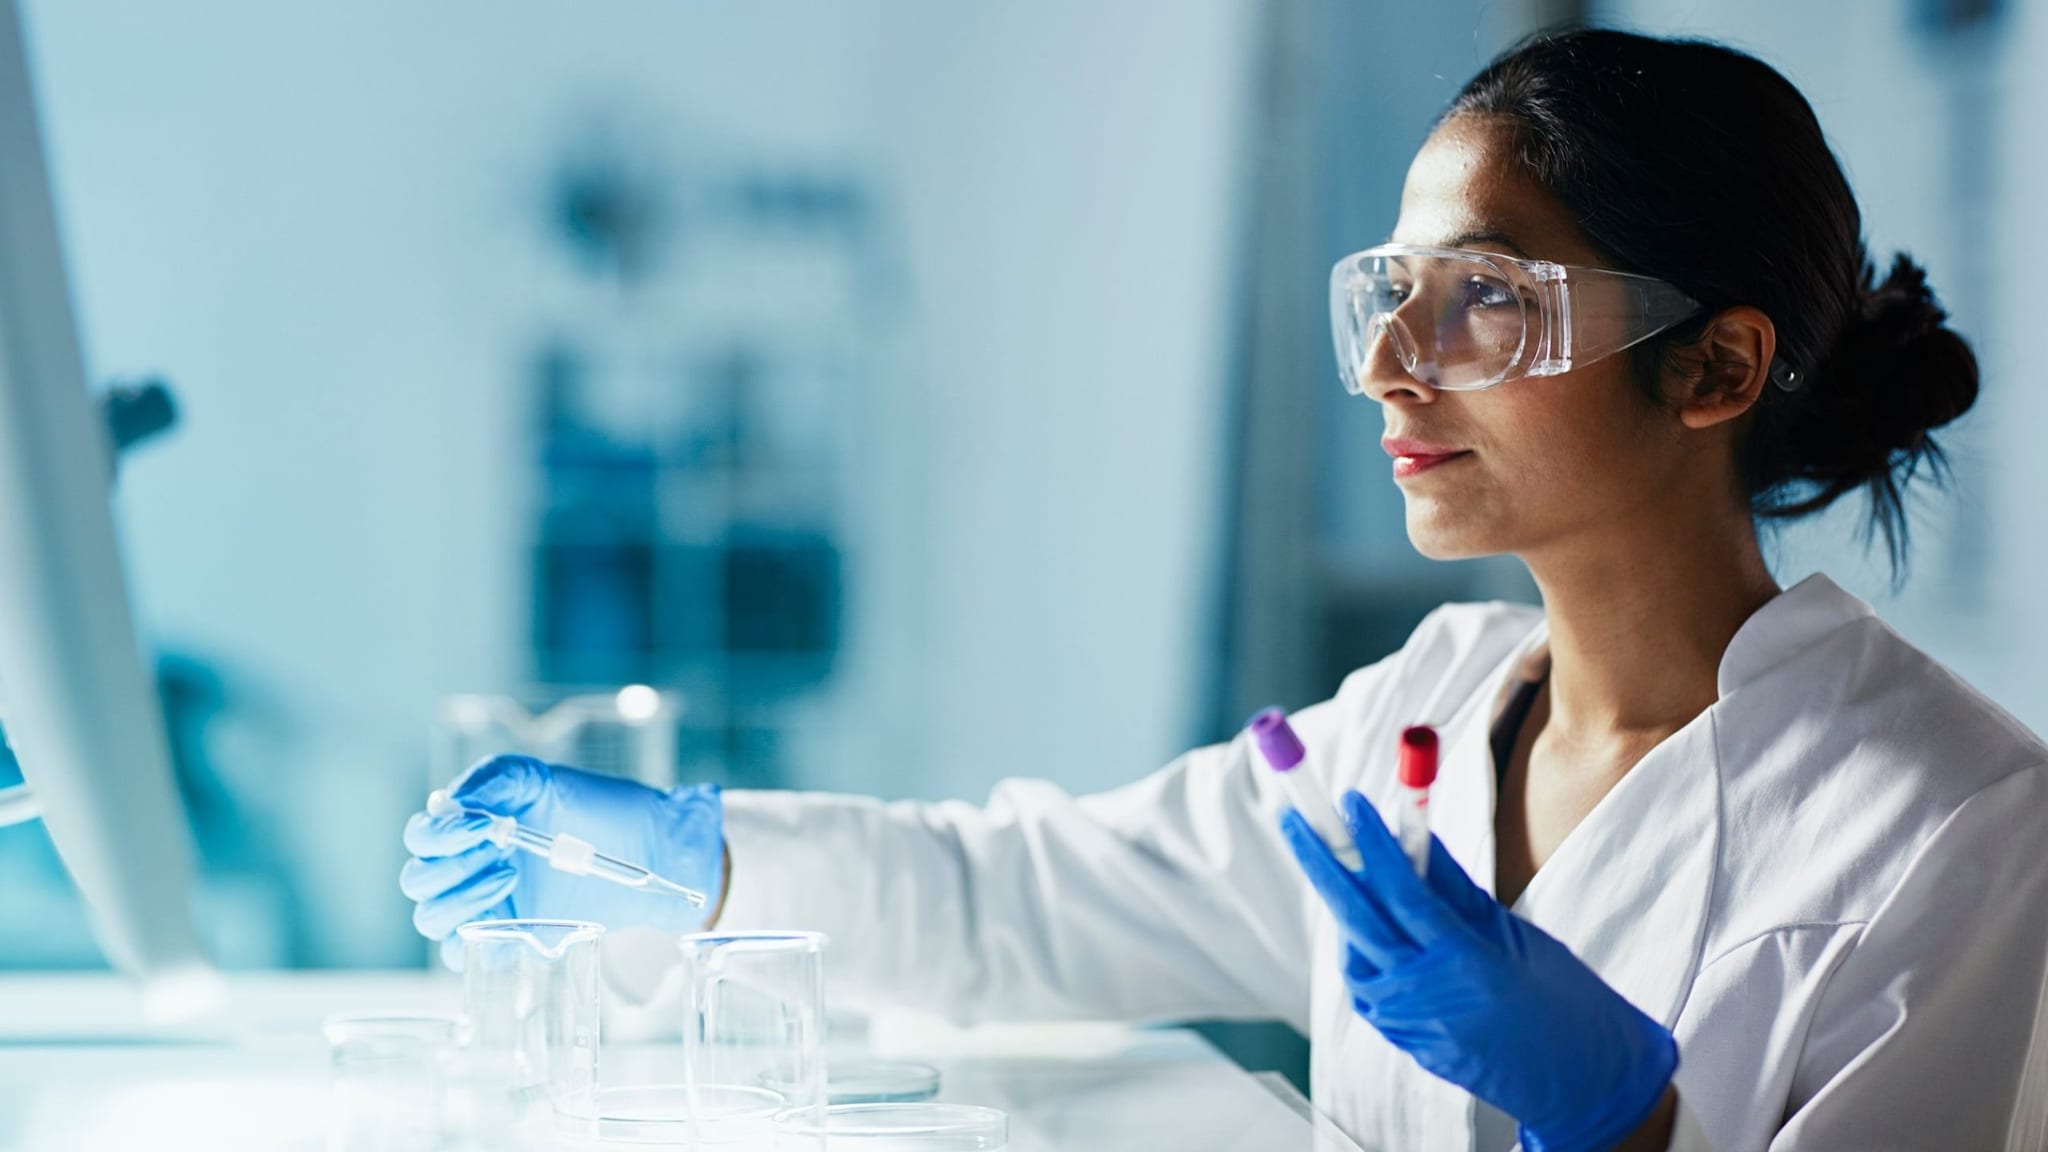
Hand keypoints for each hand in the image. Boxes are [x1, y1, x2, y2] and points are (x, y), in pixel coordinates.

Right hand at [401, 755, 724, 967]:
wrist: (649, 847)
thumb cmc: (597, 810)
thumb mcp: (544, 781)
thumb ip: (496, 779)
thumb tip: (452, 801)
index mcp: (467, 827)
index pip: (422, 835)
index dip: (440, 834)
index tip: (482, 826)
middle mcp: (466, 867)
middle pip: (418, 881)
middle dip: (450, 867)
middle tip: (500, 854)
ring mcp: (484, 905)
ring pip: (432, 919)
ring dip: (460, 901)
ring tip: (511, 876)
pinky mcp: (508, 937)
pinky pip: (466, 953)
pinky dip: (475, 941)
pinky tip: (512, 919)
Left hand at [1280, 792, 1675, 1151]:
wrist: (1580, 1083)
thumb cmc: (1564, 1001)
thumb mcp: (1513, 934)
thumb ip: (1456, 888)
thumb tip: (1412, 832)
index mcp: (1466, 964)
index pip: (1403, 893)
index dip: (1373, 843)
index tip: (1350, 801)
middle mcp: (1426, 996)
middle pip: (1357, 918)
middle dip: (1320, 863)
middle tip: (1293, 818)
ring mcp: (1409, 1024)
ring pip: (1354, 952)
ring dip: (1343, 904)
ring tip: (1341, 864)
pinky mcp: (1403, 1041)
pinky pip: (1367, 982)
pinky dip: (1360, 945)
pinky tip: (1371, 921)